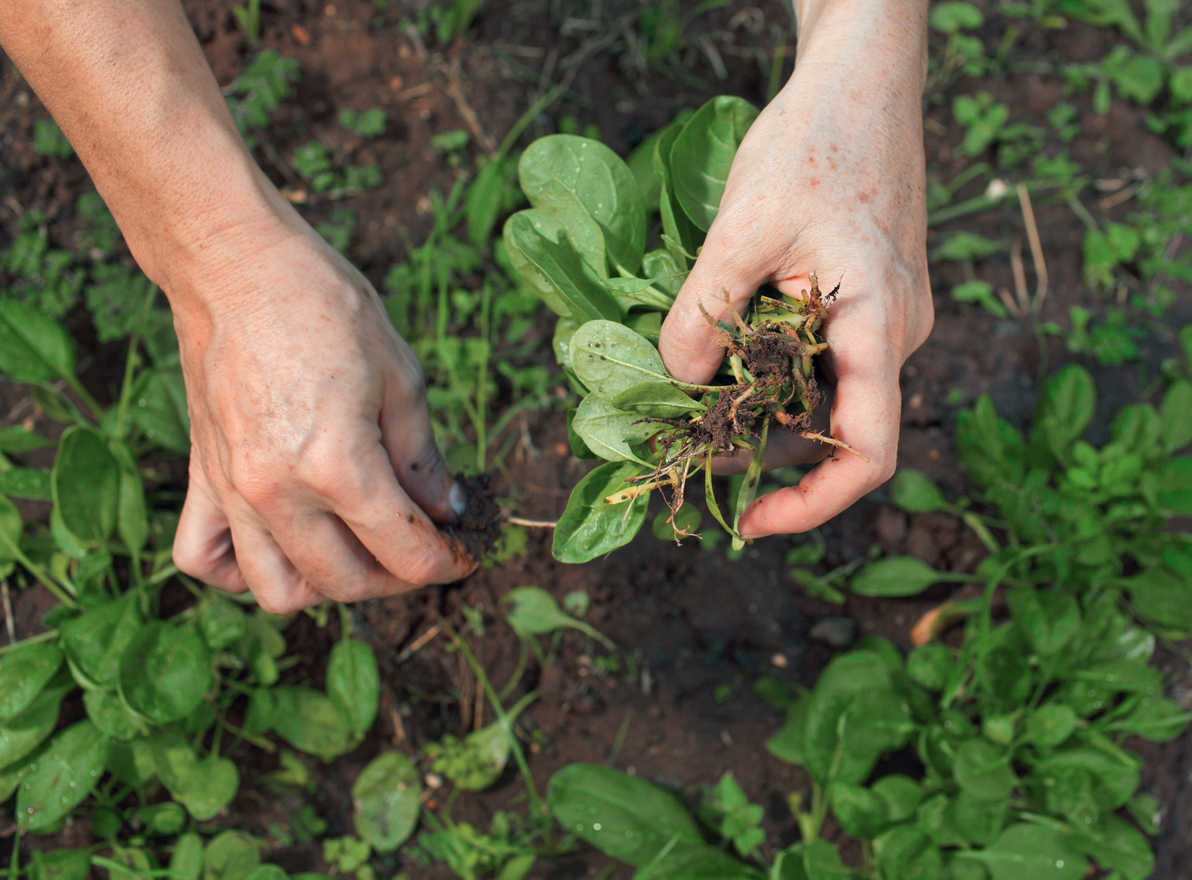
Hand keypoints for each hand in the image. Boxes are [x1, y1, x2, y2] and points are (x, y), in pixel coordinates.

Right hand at [169, 213, 474, 612]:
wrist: (236, 263)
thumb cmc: (324, 304)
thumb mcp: (401, 376)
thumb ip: (424, 458)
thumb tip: (449, 509)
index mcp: (338, 466)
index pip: (406, 555)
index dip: (449, 561)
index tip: (467, 549)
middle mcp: (278, 492)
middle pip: (347, 583)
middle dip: (399, 576)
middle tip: (423, 542)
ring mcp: (233, 490)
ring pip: (277, 590)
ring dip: (326, 583)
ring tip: (356, 547)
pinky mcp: (202, 476)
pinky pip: (205, 558)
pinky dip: (240, 568)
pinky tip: (281, 540)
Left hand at [659, 2, 932, 538]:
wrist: (861, 85)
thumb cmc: (814, 144)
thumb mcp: (742, 228)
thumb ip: (704, 315)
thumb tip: (671, 384)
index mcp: (881, 326)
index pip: (868, 453)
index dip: (812, 505)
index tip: (750, 520)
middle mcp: (895, 337)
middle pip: (837, 430)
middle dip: (765, 453)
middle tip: (687, 449)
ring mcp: (885, 321)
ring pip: (824, 395)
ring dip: (763, 409)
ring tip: (692, 400)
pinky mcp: (867, 304)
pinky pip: (823, 361)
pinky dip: (772, 373)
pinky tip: (723, 355)